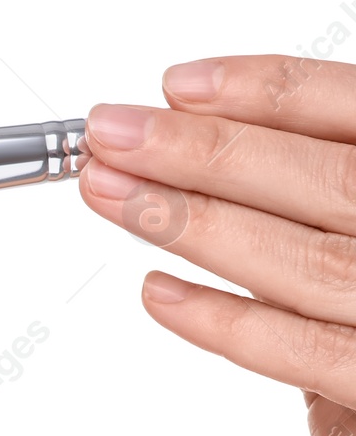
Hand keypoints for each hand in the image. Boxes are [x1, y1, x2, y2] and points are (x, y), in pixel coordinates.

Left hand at [79, 54, 355, 435]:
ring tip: (111, 196)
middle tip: (109, 134)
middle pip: (327, 177)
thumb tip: (209, 160)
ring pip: (306, 258)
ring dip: (194, 221)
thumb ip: (323, 208)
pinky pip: (303, 350)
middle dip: (204, 150)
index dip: (269, 91)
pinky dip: (224, 320)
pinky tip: (157, 292)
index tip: (178, 85)